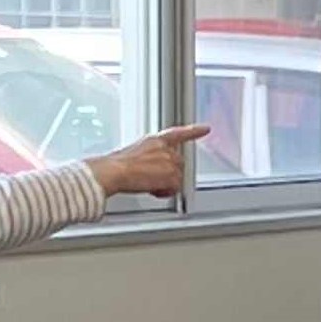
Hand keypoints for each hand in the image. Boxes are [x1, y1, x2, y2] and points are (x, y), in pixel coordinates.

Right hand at [88, 124, 205, 200]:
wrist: (115, 171)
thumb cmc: (118, 165)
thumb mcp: (135, 153)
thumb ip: (150, 157)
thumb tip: (150, 169)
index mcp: (154, 140)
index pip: (178, 133)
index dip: (193, 131)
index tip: (205, 129)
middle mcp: (165, 148)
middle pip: (179, 164)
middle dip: (169, 174)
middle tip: (152, 179)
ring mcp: (170, 161)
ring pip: (177, 178)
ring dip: (166, 184)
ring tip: (149, 184)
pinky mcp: (171, 175)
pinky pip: (175, 189)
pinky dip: (165, 192)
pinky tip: (153, 189)